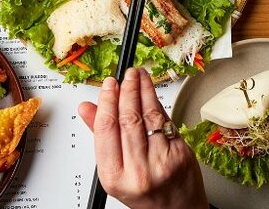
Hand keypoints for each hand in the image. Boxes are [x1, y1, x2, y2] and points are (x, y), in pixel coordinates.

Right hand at [79, 67, 207, 208]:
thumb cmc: (145, 193)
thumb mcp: (116, 171)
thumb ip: (101, 137)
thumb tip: (87, 108)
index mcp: (115, 177)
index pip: (106, 129)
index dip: (107, 101)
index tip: (108, 85)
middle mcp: (138, 171)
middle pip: (128, 119)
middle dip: (126, 90)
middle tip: (125, 76)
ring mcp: (162, 162)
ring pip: (149, 116)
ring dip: (143, 90)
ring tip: (138, 76)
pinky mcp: (180, 154)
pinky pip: (165, 121)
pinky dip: (157, 103)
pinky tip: (152, 93)